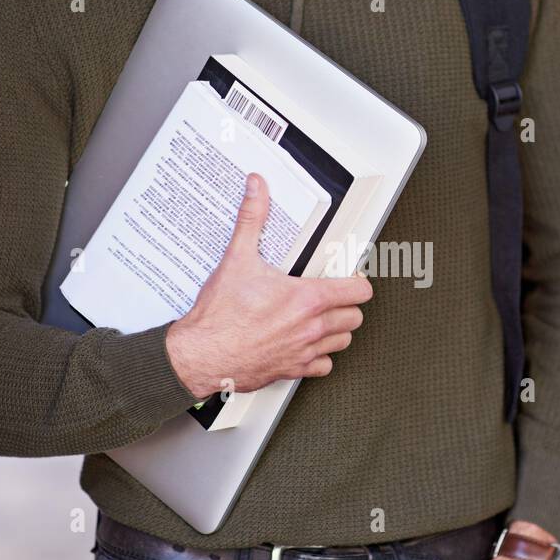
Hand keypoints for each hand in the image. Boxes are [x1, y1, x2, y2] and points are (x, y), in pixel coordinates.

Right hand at [165, 173, 371, 398]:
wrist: (202, 354)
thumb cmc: (219, 315)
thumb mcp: (237, 258)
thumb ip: (251, 219)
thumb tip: (256, 189)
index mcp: (306, 299)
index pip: (358, 292)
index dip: (358, 282)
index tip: (351, 279)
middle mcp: (311, 328)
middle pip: (354, 317)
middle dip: (348, 305)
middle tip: (335, 297)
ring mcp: (304, 351)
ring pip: (343, 342)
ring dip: (337, 330)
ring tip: (323, 318)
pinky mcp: (292, 370)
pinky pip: (323, 367)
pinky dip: (320, 357)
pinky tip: (307, 345)